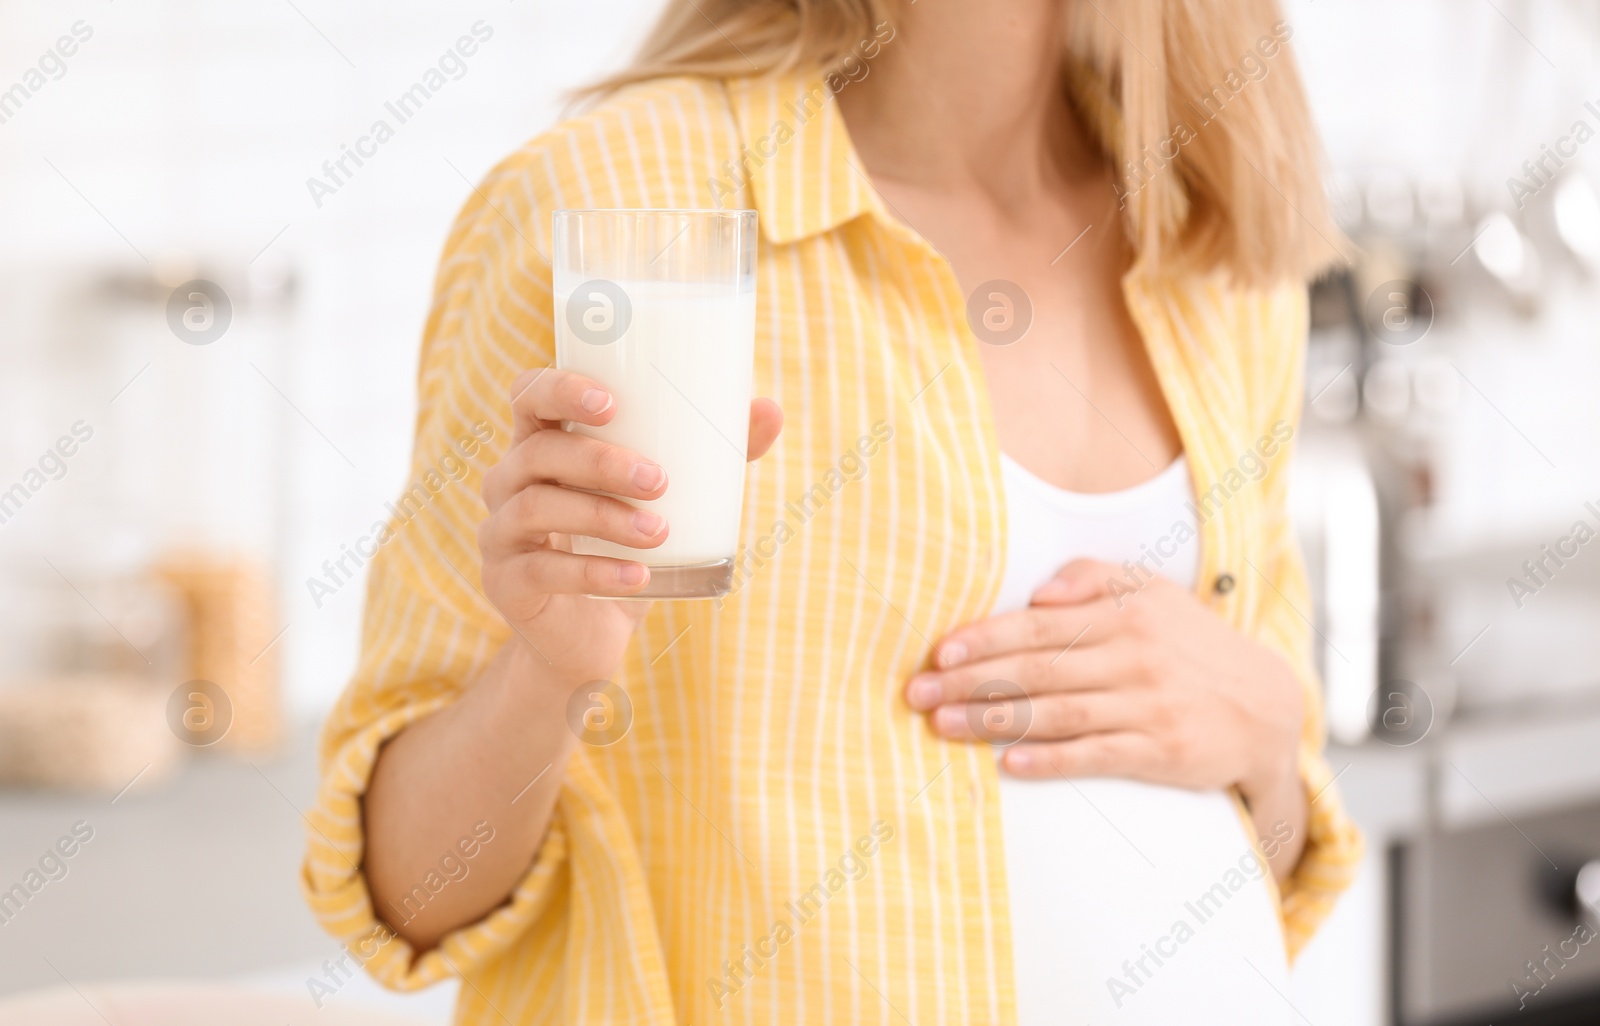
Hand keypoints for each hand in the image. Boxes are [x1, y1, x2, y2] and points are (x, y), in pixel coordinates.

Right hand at [479, 367, 781, 685]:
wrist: (588, 638)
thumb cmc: (625, 547)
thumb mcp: (665, 500)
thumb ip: (710, 456)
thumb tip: (771, 410)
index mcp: (541, 444)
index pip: (530, 396)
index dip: (561, 389)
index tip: (612, 403)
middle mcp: (508, 481)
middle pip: (538, 453)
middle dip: (600, 462)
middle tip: (660, 480)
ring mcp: (500, 534)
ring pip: (537, 509)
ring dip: (602, 517)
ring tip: (659, 531)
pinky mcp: (505, 583)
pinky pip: (545, 572)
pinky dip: (595, 573)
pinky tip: (639, 577)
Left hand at [903, 558, 1303, 804]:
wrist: (1265, 707)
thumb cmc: (1189, 644)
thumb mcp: (1153, 593)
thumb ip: (1093, 578)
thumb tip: (1039, 591)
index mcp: (1126, 614)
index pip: (1040, 624)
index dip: (986, 638)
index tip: (940, 651)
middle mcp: (1135, 657)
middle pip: (1038, 669)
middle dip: (971, 681)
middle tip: (918, 693)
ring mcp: (1148, 706)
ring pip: (1057, 713)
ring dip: (994, 722)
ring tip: (943, 726)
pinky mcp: (1161, 752)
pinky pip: (1096, 756)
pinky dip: (1051, 760)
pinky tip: (1009, 765)